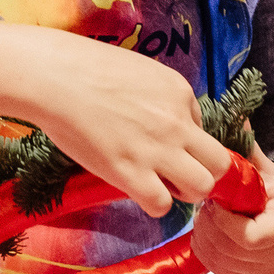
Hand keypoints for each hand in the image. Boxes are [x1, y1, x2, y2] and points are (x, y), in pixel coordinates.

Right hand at [0, 23, 233, 214]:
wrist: (54, 77)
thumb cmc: (85, 69)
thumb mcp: (139, 71)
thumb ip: (161, 98)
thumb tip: (170, 123)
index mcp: (179, 92)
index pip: (203, 130)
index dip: (186, 142)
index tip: (161, 143)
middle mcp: (176, 122)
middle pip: (220, 163)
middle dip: (203, 173)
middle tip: (177, 174)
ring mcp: (156, 149)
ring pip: (202, 187)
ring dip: (184, 192)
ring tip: (161, 185)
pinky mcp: (130, 172)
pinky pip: (162, 204)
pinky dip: (153, 204)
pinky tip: (136, 190)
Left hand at [192, 150, 273, 273]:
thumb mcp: (267, 170)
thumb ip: (250, 152)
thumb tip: (239, 121)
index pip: (249, 237)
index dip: (224, 222)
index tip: (215, 203)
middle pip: (231, 250)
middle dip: (210, 227)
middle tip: (207, 207)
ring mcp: (266, 271)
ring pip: (221, 263)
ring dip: (205, 239)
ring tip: (208, 218)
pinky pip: (219, 270)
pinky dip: (206, 252)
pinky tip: (208, 233)